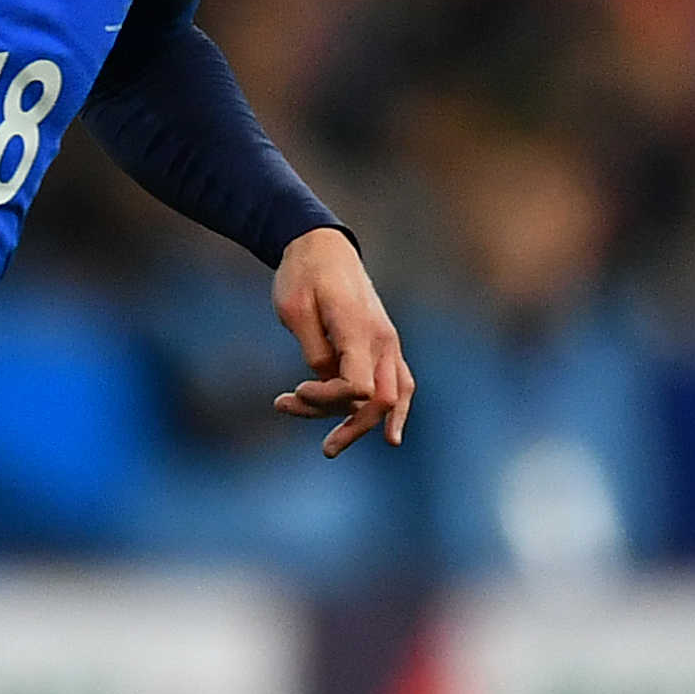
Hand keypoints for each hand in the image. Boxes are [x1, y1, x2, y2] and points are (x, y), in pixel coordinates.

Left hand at [270, 227, 414, 457]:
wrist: (323, 246)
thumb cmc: (302, 275)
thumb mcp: (294, 310)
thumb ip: (314, 351)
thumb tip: (327, 382)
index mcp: (358, 328)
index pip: (356, 387)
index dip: (326, 400)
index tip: (295, 390)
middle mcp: (381, 339)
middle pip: (379, 400)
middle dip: (348, 426)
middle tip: (321, 447)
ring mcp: (388, 342)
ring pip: (392, 397)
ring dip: (363, 424)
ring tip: (332, 446)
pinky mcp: (385, 345)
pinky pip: (400, 383)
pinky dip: (396, 410)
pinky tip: (392, 436)